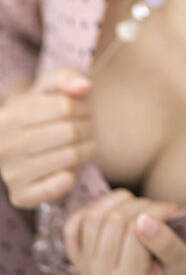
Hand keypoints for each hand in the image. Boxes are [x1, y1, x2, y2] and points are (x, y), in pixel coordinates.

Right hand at [0, 67, 95, 208]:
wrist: (21, 140)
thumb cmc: (41, 109)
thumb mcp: (49, 86)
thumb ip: (66, 78)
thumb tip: (84, 86)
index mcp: (10, 117)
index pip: (65, 106)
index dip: (83, 105)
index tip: (83, 107)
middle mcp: (4, 147)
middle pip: (70, 132)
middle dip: (87, 126)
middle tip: (86, 125)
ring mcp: (10, 174)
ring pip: (71, 157)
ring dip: (87, 148)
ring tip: (82, 142)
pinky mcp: (21, 196)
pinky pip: (62, 185)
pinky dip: (73, 174)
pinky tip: (68, 166)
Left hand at [63, 188, 185, 274]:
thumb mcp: (184, 265)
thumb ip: (168, 244)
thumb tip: (145, 219)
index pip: (135, 230)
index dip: (157, 211)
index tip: (174, 211)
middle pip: (114, 221)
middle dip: (140, 205)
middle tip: (159, 209)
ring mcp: (87, 271)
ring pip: (94, 218)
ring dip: (117, 202)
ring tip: (138, 207)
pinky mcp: (79, 262)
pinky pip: (73, 228)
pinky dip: (89, 211)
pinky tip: (111, 210)